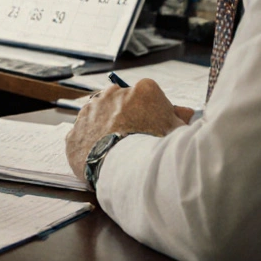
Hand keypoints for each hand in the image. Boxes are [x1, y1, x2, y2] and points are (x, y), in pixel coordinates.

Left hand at [64, 79, 193, 180]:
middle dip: (125, 117)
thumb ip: (179, 118)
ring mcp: (90, 112)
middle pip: (120, 103)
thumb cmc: (158, 149)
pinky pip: (82, 137)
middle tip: (133, 141)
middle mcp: (113, 94)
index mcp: (143, 90)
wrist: (129, 170)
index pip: (146, 96)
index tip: (152, 128)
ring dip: (104, 130)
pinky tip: (100, 161)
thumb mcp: (178, 132)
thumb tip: (185, 112)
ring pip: (98, 117)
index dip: (150, 113)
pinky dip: (89, 147)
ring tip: (116, 153)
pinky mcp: (74, 132)